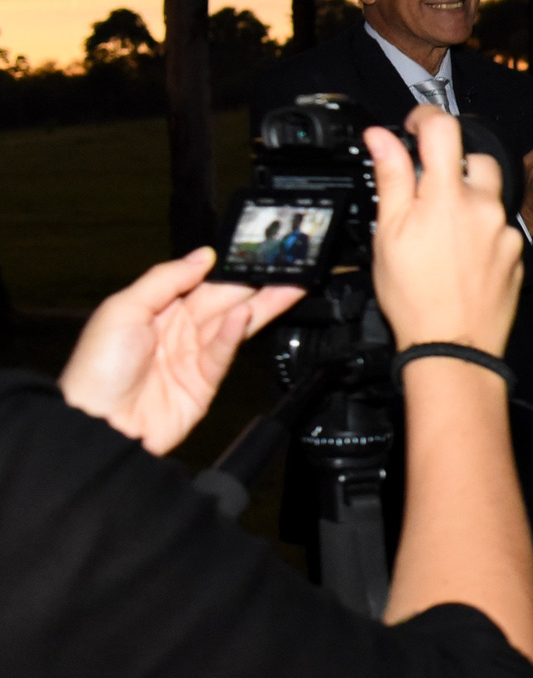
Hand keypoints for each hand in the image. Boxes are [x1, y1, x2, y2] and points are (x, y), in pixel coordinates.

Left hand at [56, 249, 304, 453]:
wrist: (102, 423)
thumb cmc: (98, 368)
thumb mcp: (123, 308)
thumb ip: (165, 279)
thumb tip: (202, 256)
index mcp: (154, 307)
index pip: (199, 281)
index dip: (226, 268)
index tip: (252, 255)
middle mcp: (176, 330)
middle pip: (222, 300)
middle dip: (252, 284)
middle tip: (283, 268)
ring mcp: (192, 355)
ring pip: (233, 323)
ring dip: (261, 305)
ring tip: (289, 288)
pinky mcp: (205, 381)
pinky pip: (225, 351)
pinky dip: (237, 332)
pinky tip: (248, 315)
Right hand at [369, 105, 522, 355]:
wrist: (454, 346)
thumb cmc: (414, 297)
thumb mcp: (389, 233)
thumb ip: (391, 178)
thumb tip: (381, 136)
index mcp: (447, 197)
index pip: (444, 129)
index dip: (426, 118)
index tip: (414, 126)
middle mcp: (484, 207)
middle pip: (477, 159)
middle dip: (453, 164)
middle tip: (427, 188)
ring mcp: (504, 231)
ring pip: (490, 196)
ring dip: (468, 199)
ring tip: (442, 231)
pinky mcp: (516, 253)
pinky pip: (500, 228)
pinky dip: (482, 231)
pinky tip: (462, 256)